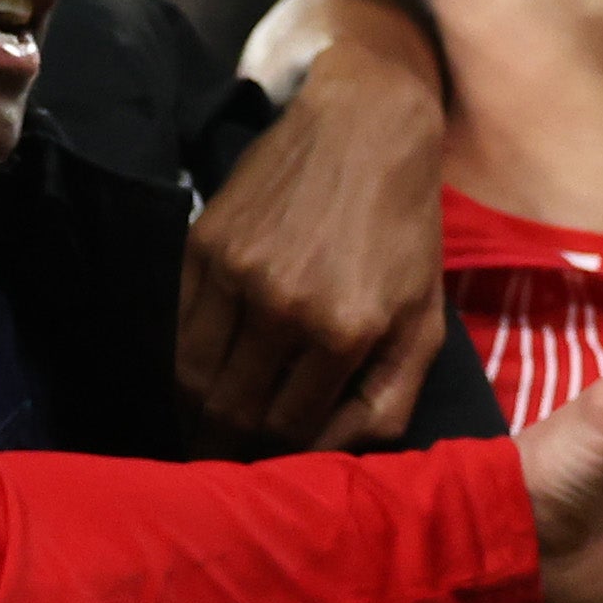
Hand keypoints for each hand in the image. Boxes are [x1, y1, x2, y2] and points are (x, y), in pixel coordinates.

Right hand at [183, 36, 449, 447]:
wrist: (363, 127)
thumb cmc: (403, 231)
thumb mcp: (423, 321)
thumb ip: (387, 402)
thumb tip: (326, 460)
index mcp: (346, 330)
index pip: (287, 429)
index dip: (270, 461)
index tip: (259, 474)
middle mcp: (285, 305)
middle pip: (231, 410)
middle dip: (220, 449)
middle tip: (214, 466)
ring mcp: (236, 272)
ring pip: (194, 376)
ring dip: (191, 414)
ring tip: (198, 431)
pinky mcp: (202, 244)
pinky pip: (178, 328)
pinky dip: (181, 363)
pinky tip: (193, 378)